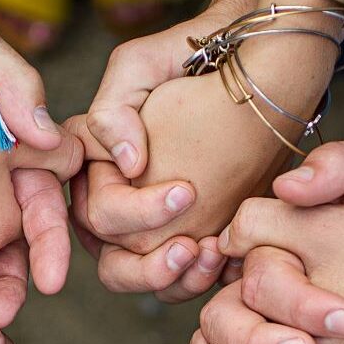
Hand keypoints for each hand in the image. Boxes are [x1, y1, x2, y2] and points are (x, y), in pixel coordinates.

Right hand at [68, 0, 329, 301]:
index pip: (96, 214)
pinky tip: (228, 258)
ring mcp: (152, 229)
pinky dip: (203, 280)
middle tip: (193, 244)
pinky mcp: (189, 238)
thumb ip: (112, 112)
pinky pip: (185, 283)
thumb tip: (129, 167)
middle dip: (152, 266)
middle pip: (115, 264)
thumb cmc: (187, 59)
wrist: (248, 70)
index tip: (185, 191)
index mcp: (95, 170)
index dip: (134, 214)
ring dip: (178, 279)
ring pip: (150, 282)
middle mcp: (116, 206)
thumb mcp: (138, 65)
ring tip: (213, 252)